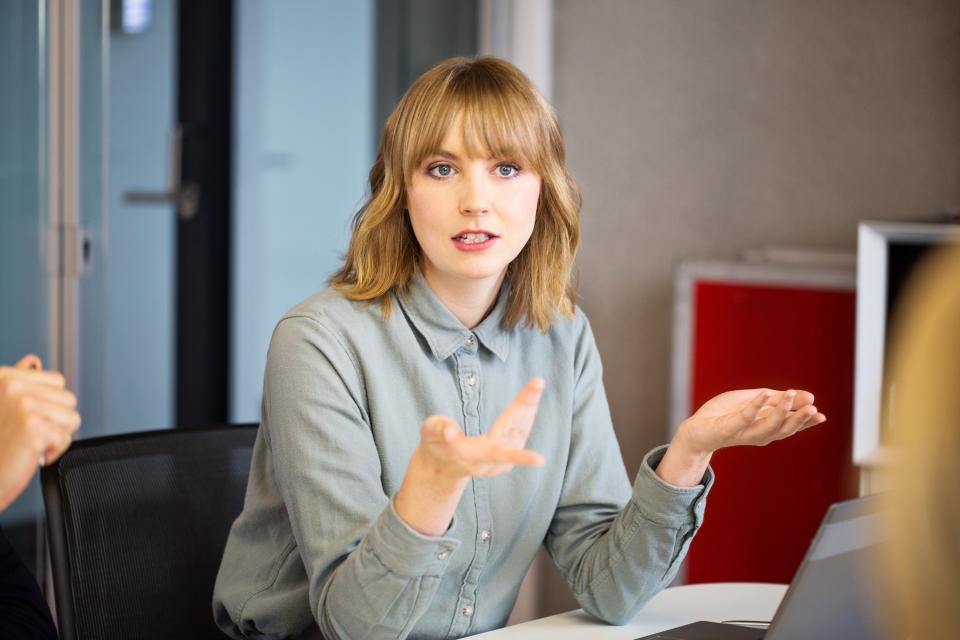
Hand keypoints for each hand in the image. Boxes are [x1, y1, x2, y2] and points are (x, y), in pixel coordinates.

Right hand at [0, 355, 80, 510]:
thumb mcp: (0, 405)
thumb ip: (17, 382)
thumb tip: (34, 361)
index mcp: (3, 377)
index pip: (56, 379)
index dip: (50, 403)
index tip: (26, 418)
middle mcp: (11, 386)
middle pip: (68, 398)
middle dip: (55, 420)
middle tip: (25, 433)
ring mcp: (23, 404)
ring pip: (72, 417)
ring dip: (55, 435)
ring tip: (27, 442)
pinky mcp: (34, 427)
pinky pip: (66, 437)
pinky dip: (53, 451)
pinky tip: (29, 454)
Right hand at [395, 378, 544, 535]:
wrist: (441, 468)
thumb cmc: (434, 444)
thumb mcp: (429, 432)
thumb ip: (440, 429)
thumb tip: (452, 431)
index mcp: (471, 455)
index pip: (497, 453)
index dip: (518, 456)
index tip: (540, 459)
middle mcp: (489, 462)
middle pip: (513, 433)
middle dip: (526, 407)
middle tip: (538, 384)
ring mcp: (499, 462)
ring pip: (520, 433)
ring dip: (530, 408)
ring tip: (536, 386)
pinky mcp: (505, 459)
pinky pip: (520, 434)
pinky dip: (527, 416)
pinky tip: (532, 401)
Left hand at [656, 388, 825, 486]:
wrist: (696, 429)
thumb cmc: (725, 415)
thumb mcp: (755, 401)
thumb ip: (778, 400)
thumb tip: (809, 395)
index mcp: (766, 427)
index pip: (790, 426)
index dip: (806, 422)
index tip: (821, 415)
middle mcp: (758, 434)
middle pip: (783, 429)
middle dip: (799, 419)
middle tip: (813, 408)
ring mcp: (743, 432)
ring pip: (768, 427)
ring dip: (782, 412)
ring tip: (792, 394)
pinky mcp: (727, 428)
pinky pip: (743, 417)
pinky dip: (755, 406)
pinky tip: (764, 393)